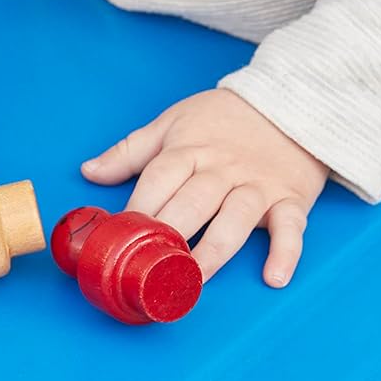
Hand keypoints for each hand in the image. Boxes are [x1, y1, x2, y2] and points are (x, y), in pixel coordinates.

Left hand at [81, 89, 328, 287]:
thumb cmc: (223, 117)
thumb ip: (130, 151)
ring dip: (214, 251)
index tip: (120, 235)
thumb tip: (89, 172)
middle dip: (170, 234)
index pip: (159, 180)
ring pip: (236, 219)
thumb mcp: (172, 123)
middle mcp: (222, 169)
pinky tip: (273, 278)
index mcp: (189, 150)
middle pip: (193, 203)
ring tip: (194, 279)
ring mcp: (258, 185)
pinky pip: (291, 227)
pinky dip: (286, 253)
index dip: (138, 207)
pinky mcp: (291, 198)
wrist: (288, 101)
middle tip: (151, 265)